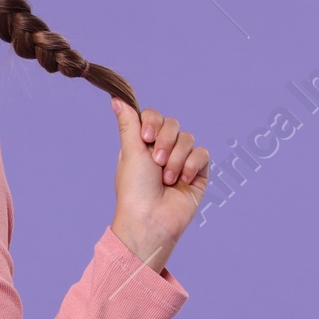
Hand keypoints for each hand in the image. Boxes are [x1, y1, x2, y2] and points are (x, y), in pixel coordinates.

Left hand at [108, 98, 208, 273]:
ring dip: (177, 158)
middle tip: (156, 162)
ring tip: (167, 179)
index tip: (146, 138)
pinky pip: (202, 154)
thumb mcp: (130, 152)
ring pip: (188, 139)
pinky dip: (192, 165)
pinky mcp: (197, 173)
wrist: (150, 220)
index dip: (153, 123)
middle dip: (166, 142)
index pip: (154, 117)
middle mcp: (162, 151)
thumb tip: (116, 98)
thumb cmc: (135, 190)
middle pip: (173, 125)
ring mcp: (181, 162)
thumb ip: (129, 123)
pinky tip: (182, 180)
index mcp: (143, 145)